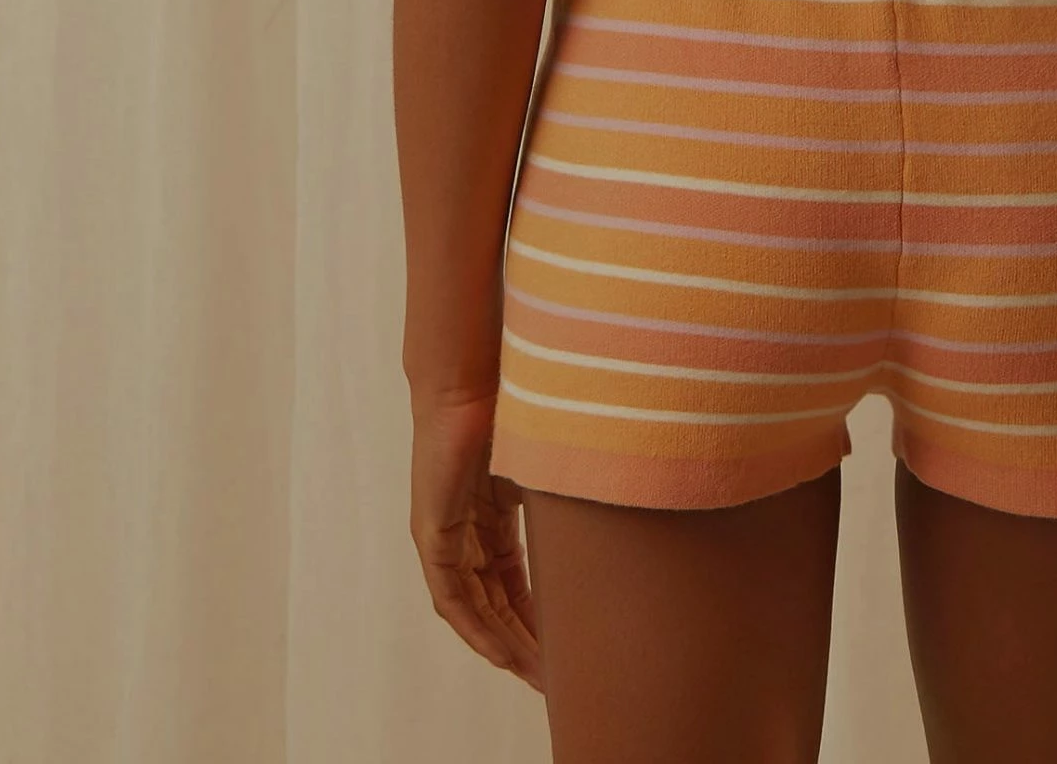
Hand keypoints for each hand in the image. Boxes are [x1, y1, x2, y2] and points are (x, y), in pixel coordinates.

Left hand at [409, 387, 543, 690]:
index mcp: (493, 515)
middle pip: (495, 602)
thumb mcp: (549, 467)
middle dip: (523, 641)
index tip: (562, 646)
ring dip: (503, 642)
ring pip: (475, 607)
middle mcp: (467, 531)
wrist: (477, 379)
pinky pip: (453, 596)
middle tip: (550, 677)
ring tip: (533, 674)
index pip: (513, 582)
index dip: (537, 616)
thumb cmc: (518, 408)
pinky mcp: (433, 534)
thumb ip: (566, 499)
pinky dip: (477, 626)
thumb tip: (623, 505)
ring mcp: (447, 534)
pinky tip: (501, 651)